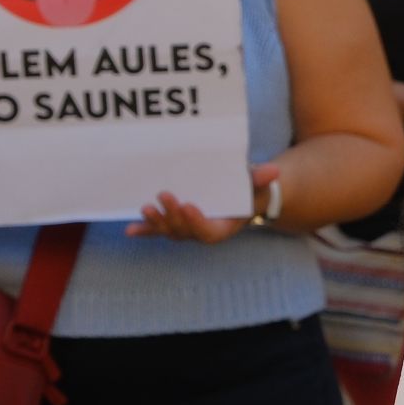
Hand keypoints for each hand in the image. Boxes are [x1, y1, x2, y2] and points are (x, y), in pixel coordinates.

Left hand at [126, 162, 280, 242]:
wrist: (240, 197)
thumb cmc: (249, 191)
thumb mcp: (257, 184)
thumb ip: (262, 180)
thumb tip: (273, 171)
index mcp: (222, 227)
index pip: (207, 232)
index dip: (196, 222)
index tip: (188, 205)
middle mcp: (201, 231)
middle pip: (184, 231)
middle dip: (172, 216)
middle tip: (164, 196)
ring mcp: (186, 229)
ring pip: (169, 231)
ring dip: (156, 222)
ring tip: (146, 208)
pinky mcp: (174, 223)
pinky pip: (158, 230)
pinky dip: (144, 230)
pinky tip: (130, 230)